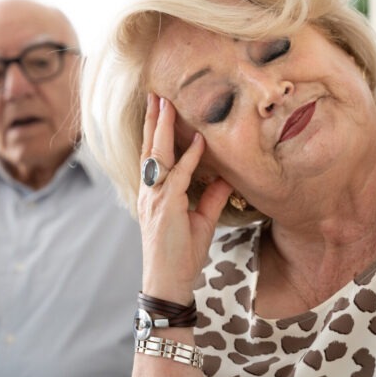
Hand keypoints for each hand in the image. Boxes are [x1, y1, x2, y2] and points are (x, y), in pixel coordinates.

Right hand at [137, 94, 232, 304]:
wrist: (168, 283)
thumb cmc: (181, 256)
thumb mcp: (201, 221)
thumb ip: (210, 197)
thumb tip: (225, 177)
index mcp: (154, 193)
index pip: (154, 154)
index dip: (155, 130)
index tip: (160, 107)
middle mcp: (150, 192)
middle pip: (150, 148)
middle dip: (152, 119)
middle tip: (156, 93)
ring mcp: (155, 199)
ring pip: (157, 155)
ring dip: (162, 127)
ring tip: (165, 102)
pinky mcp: (165, 208)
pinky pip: (178, 176)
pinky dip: (189, 158)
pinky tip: (198, 140)